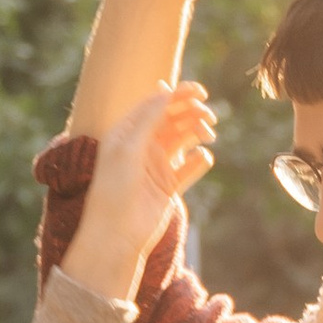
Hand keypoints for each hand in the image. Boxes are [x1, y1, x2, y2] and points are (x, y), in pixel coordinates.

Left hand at [62, 80, 216, 303]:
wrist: (116, 233)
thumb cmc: (114, 188)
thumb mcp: (128, 148)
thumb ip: (149, 118)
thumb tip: (166, 89)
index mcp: (127, 133)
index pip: (155, 105)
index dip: (177, 95)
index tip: (199, 92)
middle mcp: (142, 146)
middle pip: (172, 119)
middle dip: (192, 113)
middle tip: (208, 115)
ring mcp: (156, 165)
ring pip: (183, 139)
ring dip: (198, 132)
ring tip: (208, 135)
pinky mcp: (169, 185)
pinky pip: (190, 167)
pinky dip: (199, 160)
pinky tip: (203, 158)